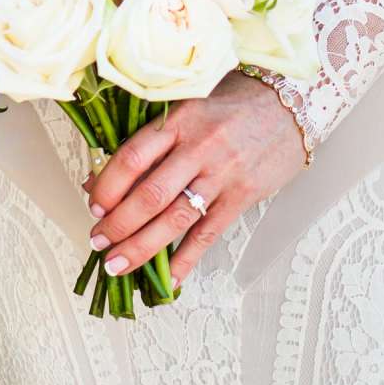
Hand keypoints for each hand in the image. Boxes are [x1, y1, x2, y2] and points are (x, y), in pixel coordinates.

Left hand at [84, 71, 307, 287]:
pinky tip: (167, 279)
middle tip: (98, 241)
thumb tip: (104, 178)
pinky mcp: (242, 196)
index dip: (107, 187)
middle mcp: (199, 147)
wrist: (290, 105)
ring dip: (141, 247)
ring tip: (117, 264)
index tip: (93, 206)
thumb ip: (153, 141)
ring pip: (174, 219)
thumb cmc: (232, 104)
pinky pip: (208, 234)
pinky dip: (184, 261)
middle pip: (149, 195)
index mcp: (179, 120)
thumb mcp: (189, 108)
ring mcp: (222, 174)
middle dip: (118, 224)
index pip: (133, 158)